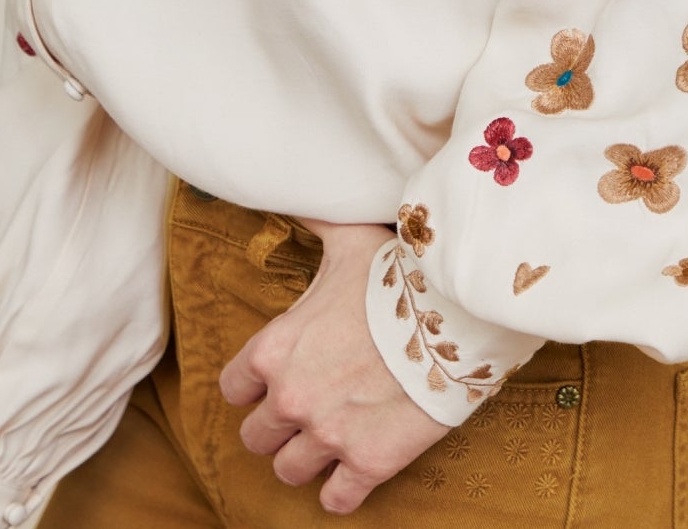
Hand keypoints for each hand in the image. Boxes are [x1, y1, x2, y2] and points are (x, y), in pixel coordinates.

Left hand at [218, 219, 449, 513]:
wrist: (455, 311)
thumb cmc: (396, 272)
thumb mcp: (347, 237)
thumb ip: (312, 219)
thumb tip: (291, 189)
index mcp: (274, 348)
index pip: (233, 388)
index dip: (251, 385)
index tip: (273, 380)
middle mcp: (291, 397)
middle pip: (255, 437)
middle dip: (276, 426)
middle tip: (305, 410)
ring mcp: (328, 434)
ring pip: (288, 471)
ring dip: (306, 458)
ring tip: (328, 438)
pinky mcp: (368, 463)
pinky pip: (335, 501)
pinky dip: (341, 492)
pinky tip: (353, 471)